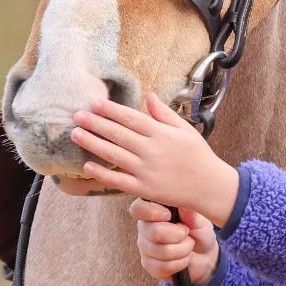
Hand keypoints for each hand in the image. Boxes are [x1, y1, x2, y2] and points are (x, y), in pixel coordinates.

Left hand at [69, 94, 239, 227]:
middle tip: (77, 115)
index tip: (94, 102)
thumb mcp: (186, 130)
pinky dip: (102, 173)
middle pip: (118, 134)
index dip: (111, 110)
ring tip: (76, 134)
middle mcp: (152, 150)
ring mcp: (146, 171)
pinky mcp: (144, 189)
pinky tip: (87, 165)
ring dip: (93, 143)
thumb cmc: (199, 156)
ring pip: (114, 155)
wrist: (209, 186)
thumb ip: (165, 114)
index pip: (131, 118)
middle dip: (95, 123)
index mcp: (162, 134)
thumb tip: (149, 96)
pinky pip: (119, 180)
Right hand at [130, 199, 220, 285]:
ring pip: (162, 251)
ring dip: (183, 250)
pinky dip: (180, 263)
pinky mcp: (149, 265)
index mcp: (153, 210)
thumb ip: (192, 215)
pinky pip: (163, 267)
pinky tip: (183, 258)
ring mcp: (145, 248)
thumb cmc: (199, 232)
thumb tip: (183, 209)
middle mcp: (144, 228)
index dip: (152, 212)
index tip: (169, 215)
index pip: (138, 209)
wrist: (204, 255)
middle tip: (187, 233)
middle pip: (154, 232)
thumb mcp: (201, 220)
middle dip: (179, 235)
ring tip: (188, 245)